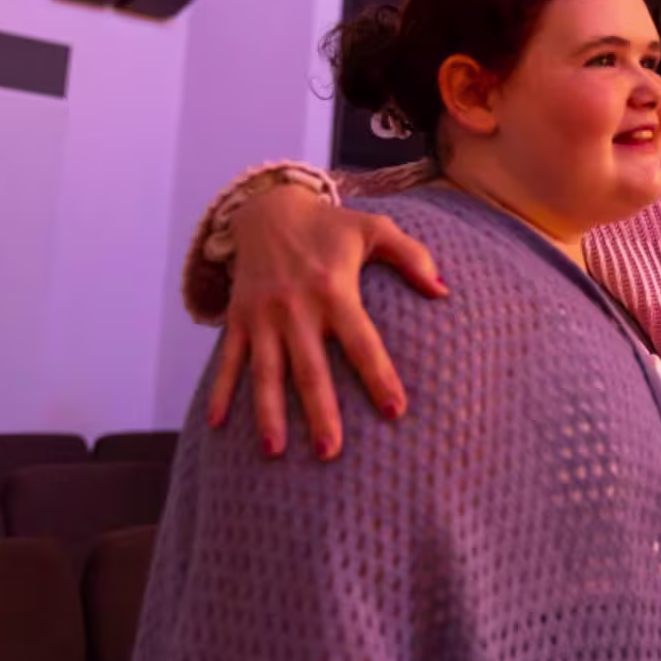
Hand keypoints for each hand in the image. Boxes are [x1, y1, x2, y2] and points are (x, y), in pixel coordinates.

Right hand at [206, 186, 445, 458]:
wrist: (267, 209)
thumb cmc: (331, 226)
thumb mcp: (375, 229)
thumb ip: (412, 256)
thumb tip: (444, 291)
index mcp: (334, 290)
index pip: (362, 342)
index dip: (378, 376)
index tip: (396, 411)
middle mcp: (296, 308)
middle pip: (310, 368)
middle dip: (320, 412)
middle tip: (330, 452)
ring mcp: (263, 316)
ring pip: (265, 372)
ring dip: (268, 413)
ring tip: (274, 452)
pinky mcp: (237, 319)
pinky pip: (228, 360)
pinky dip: (220, 391)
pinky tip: (216, 425)